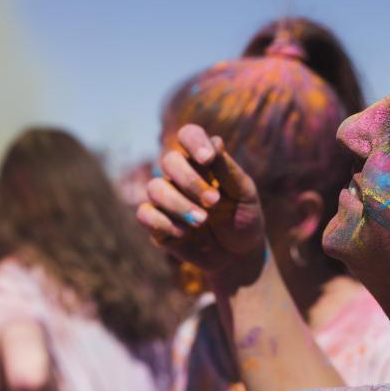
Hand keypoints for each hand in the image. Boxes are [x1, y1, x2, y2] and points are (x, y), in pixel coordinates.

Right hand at [137, 124, 266, 280]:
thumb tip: (216, 141)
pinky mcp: (157, 224)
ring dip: (179, 204)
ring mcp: (167, 199)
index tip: (208, 159)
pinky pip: (145, 214)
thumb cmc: (243, 218)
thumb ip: (228, 170)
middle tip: (214, 202)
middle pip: (169, 161)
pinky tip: (185, 232)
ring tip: (203, 221)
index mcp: (202, 161)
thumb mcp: (244, 194)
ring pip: (154, 188)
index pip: (188, 135)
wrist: (239, 255)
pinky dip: (164, 222)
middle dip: (190, 181)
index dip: (194, 141)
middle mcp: (180, 176)